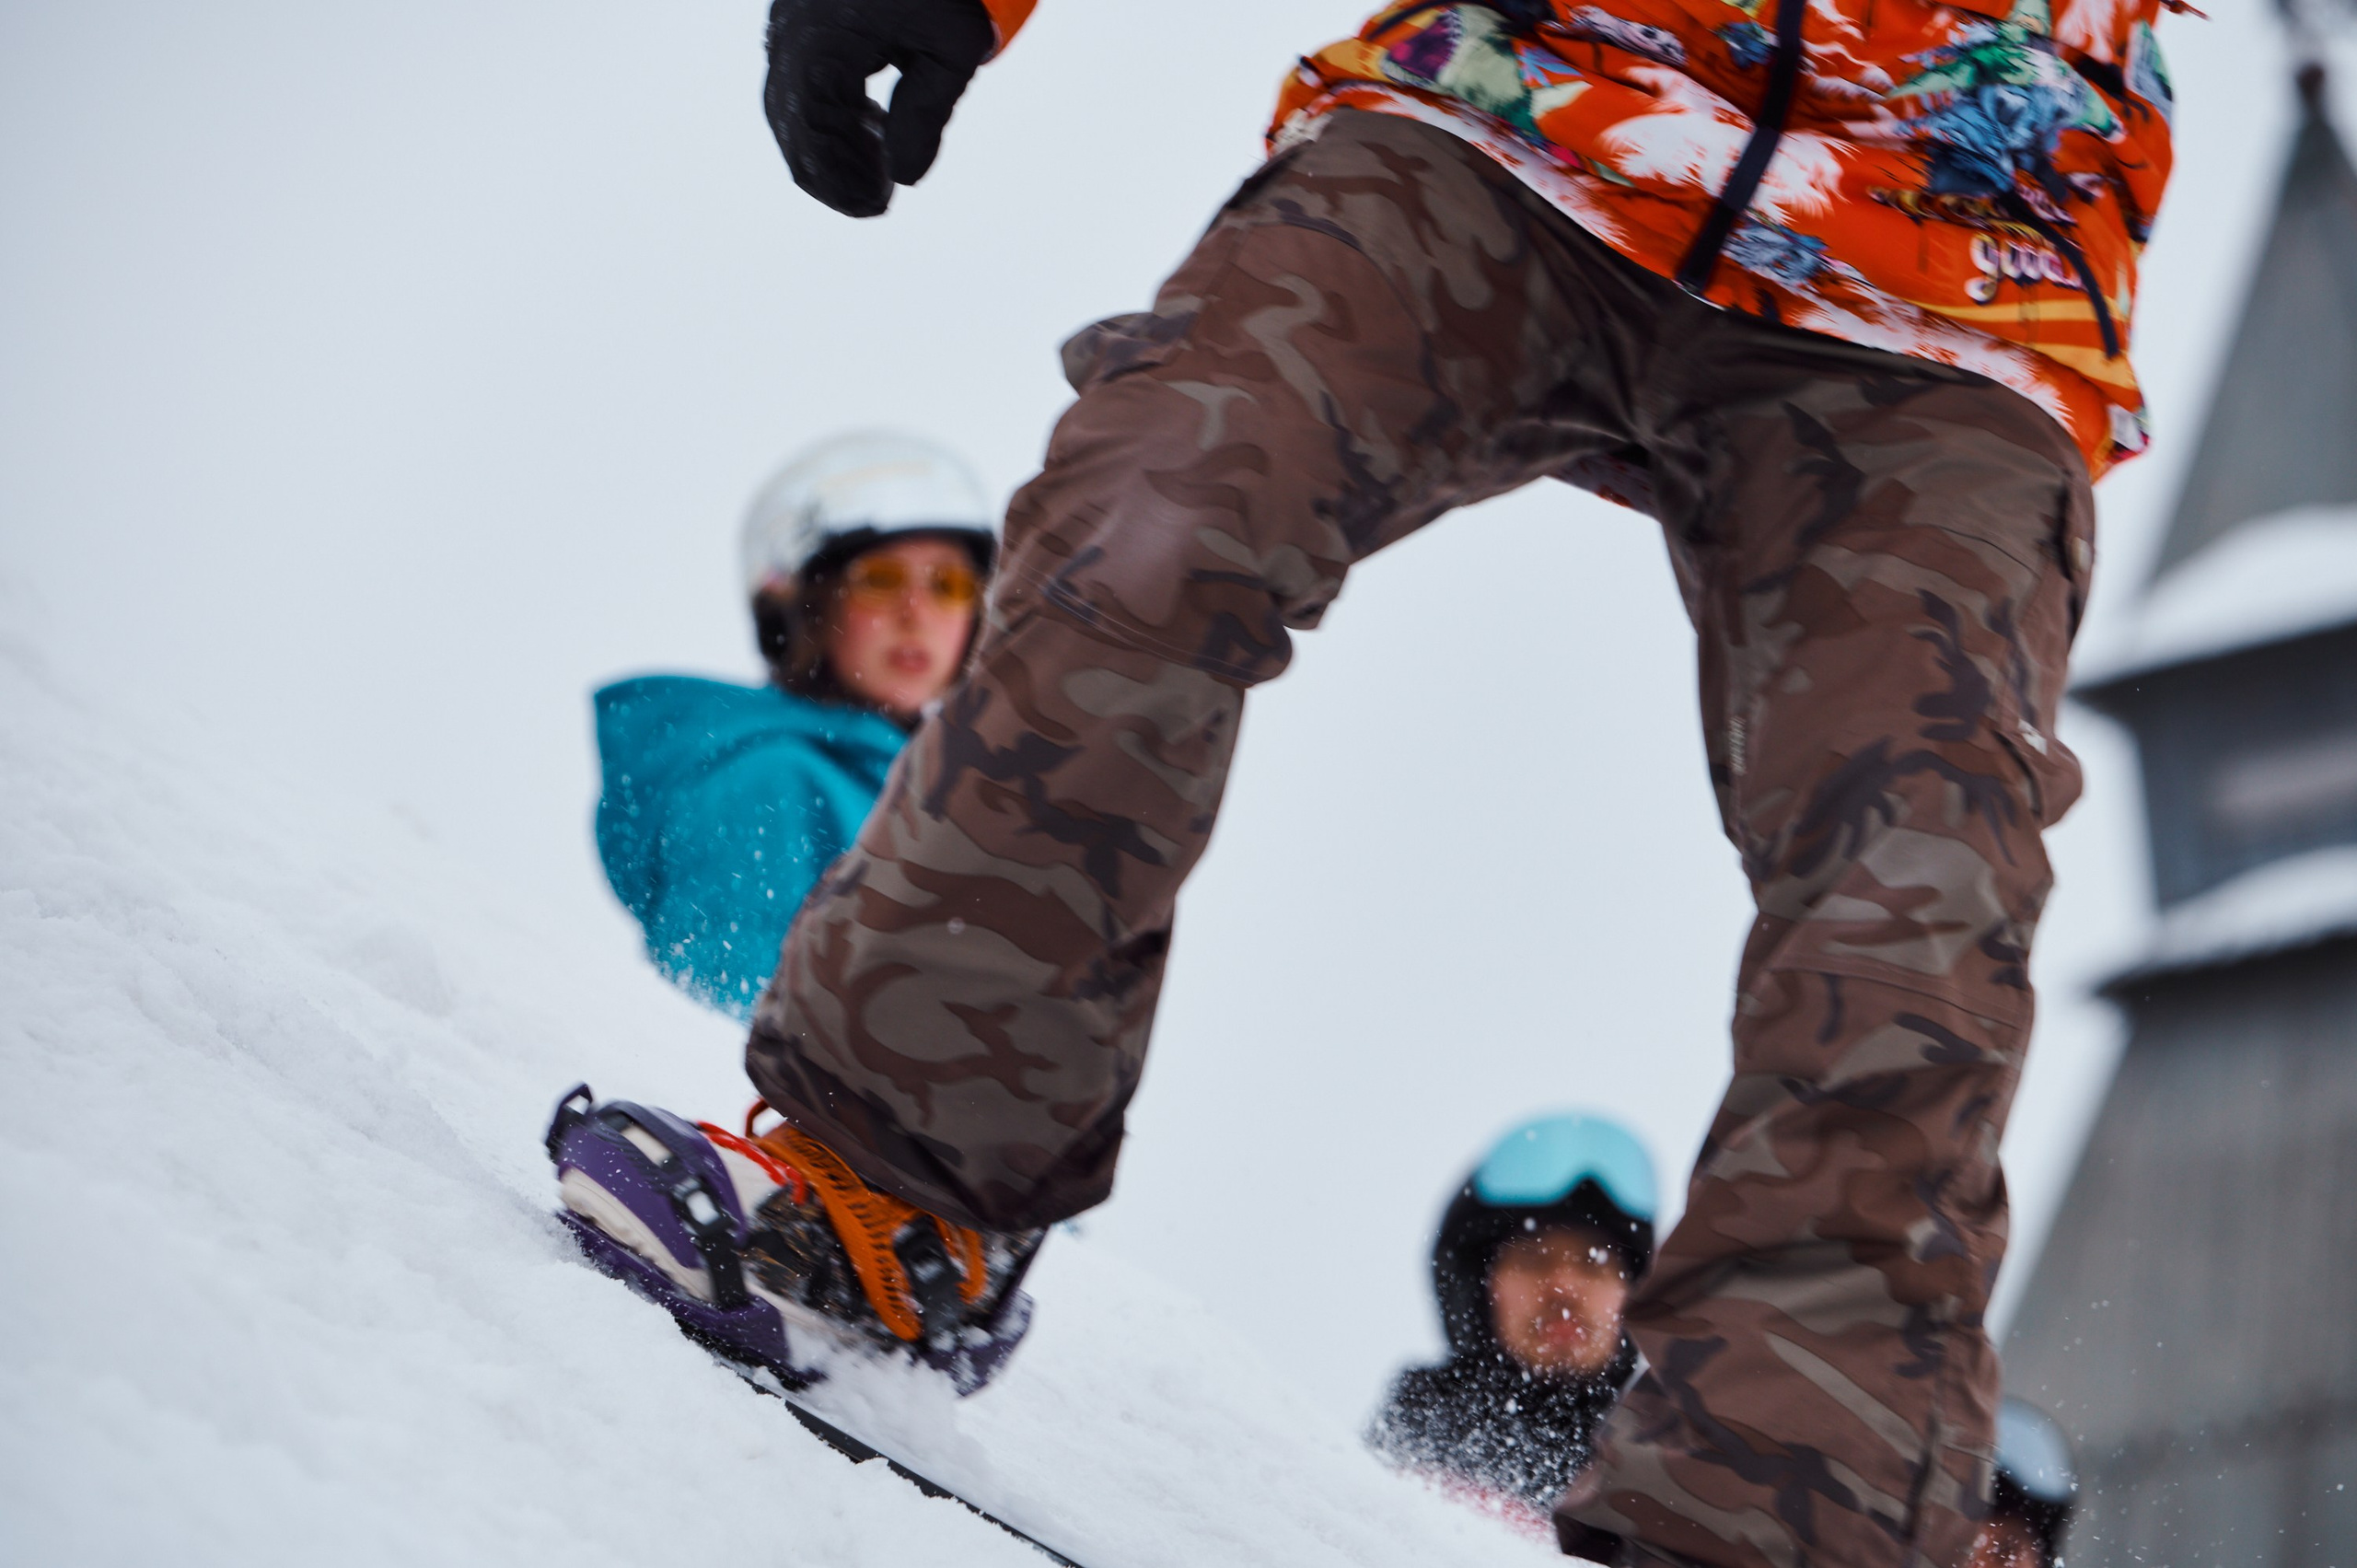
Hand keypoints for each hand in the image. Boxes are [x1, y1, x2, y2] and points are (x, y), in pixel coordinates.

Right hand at [764, 0, 995, 217]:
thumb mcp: (952, 47)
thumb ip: (925, 116)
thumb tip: (905, 178)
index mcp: (819, 52)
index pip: (813, 144)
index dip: (842, 186)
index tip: (879, 207)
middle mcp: (791, 40)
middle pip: (794, 131)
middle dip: (833, 173)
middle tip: (876, 199)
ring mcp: (790, 27)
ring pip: (792, 106)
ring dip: (830, 144)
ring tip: (875, 169)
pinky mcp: (803, 18)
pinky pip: (802, 77)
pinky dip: (829, 111)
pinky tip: (868, 124)